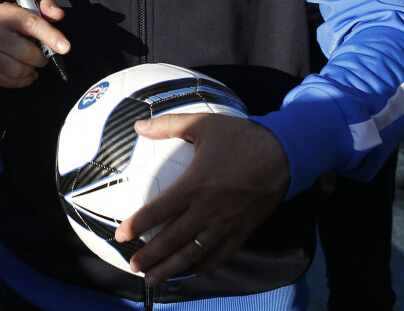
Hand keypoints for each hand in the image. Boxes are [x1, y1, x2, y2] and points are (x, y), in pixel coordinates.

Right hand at [0, 0, 67, 87]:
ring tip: (31, 64)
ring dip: (31, 71)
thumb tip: (58, 15)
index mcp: (6, 13)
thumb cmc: (7, 25)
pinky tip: (23, 73)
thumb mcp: (23, 10)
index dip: (51, 36)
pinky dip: (23, 80)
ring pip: (18, 70)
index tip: (64, 47)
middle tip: (42, 57)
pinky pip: (10, 82)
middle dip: (40, 58)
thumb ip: (45, 9)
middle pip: (25, 52)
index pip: (31, 24)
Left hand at [114, 114, 288, 285]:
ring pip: (194, 253)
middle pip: (172, 239)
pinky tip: (195, 271)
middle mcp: (207, 210)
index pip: (158, 211)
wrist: (283, 154)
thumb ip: (168, 125)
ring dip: (172, 268)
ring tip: (154, 279)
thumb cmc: (240, 137)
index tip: (120, 236)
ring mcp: (226, 223)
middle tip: (133, 266)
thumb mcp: (202, 124)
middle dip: (150, 256)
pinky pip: (222, 254)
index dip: (137, 226)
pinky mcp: (243, 230)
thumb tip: (137, 125)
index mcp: (194, 186)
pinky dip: (207, 265)